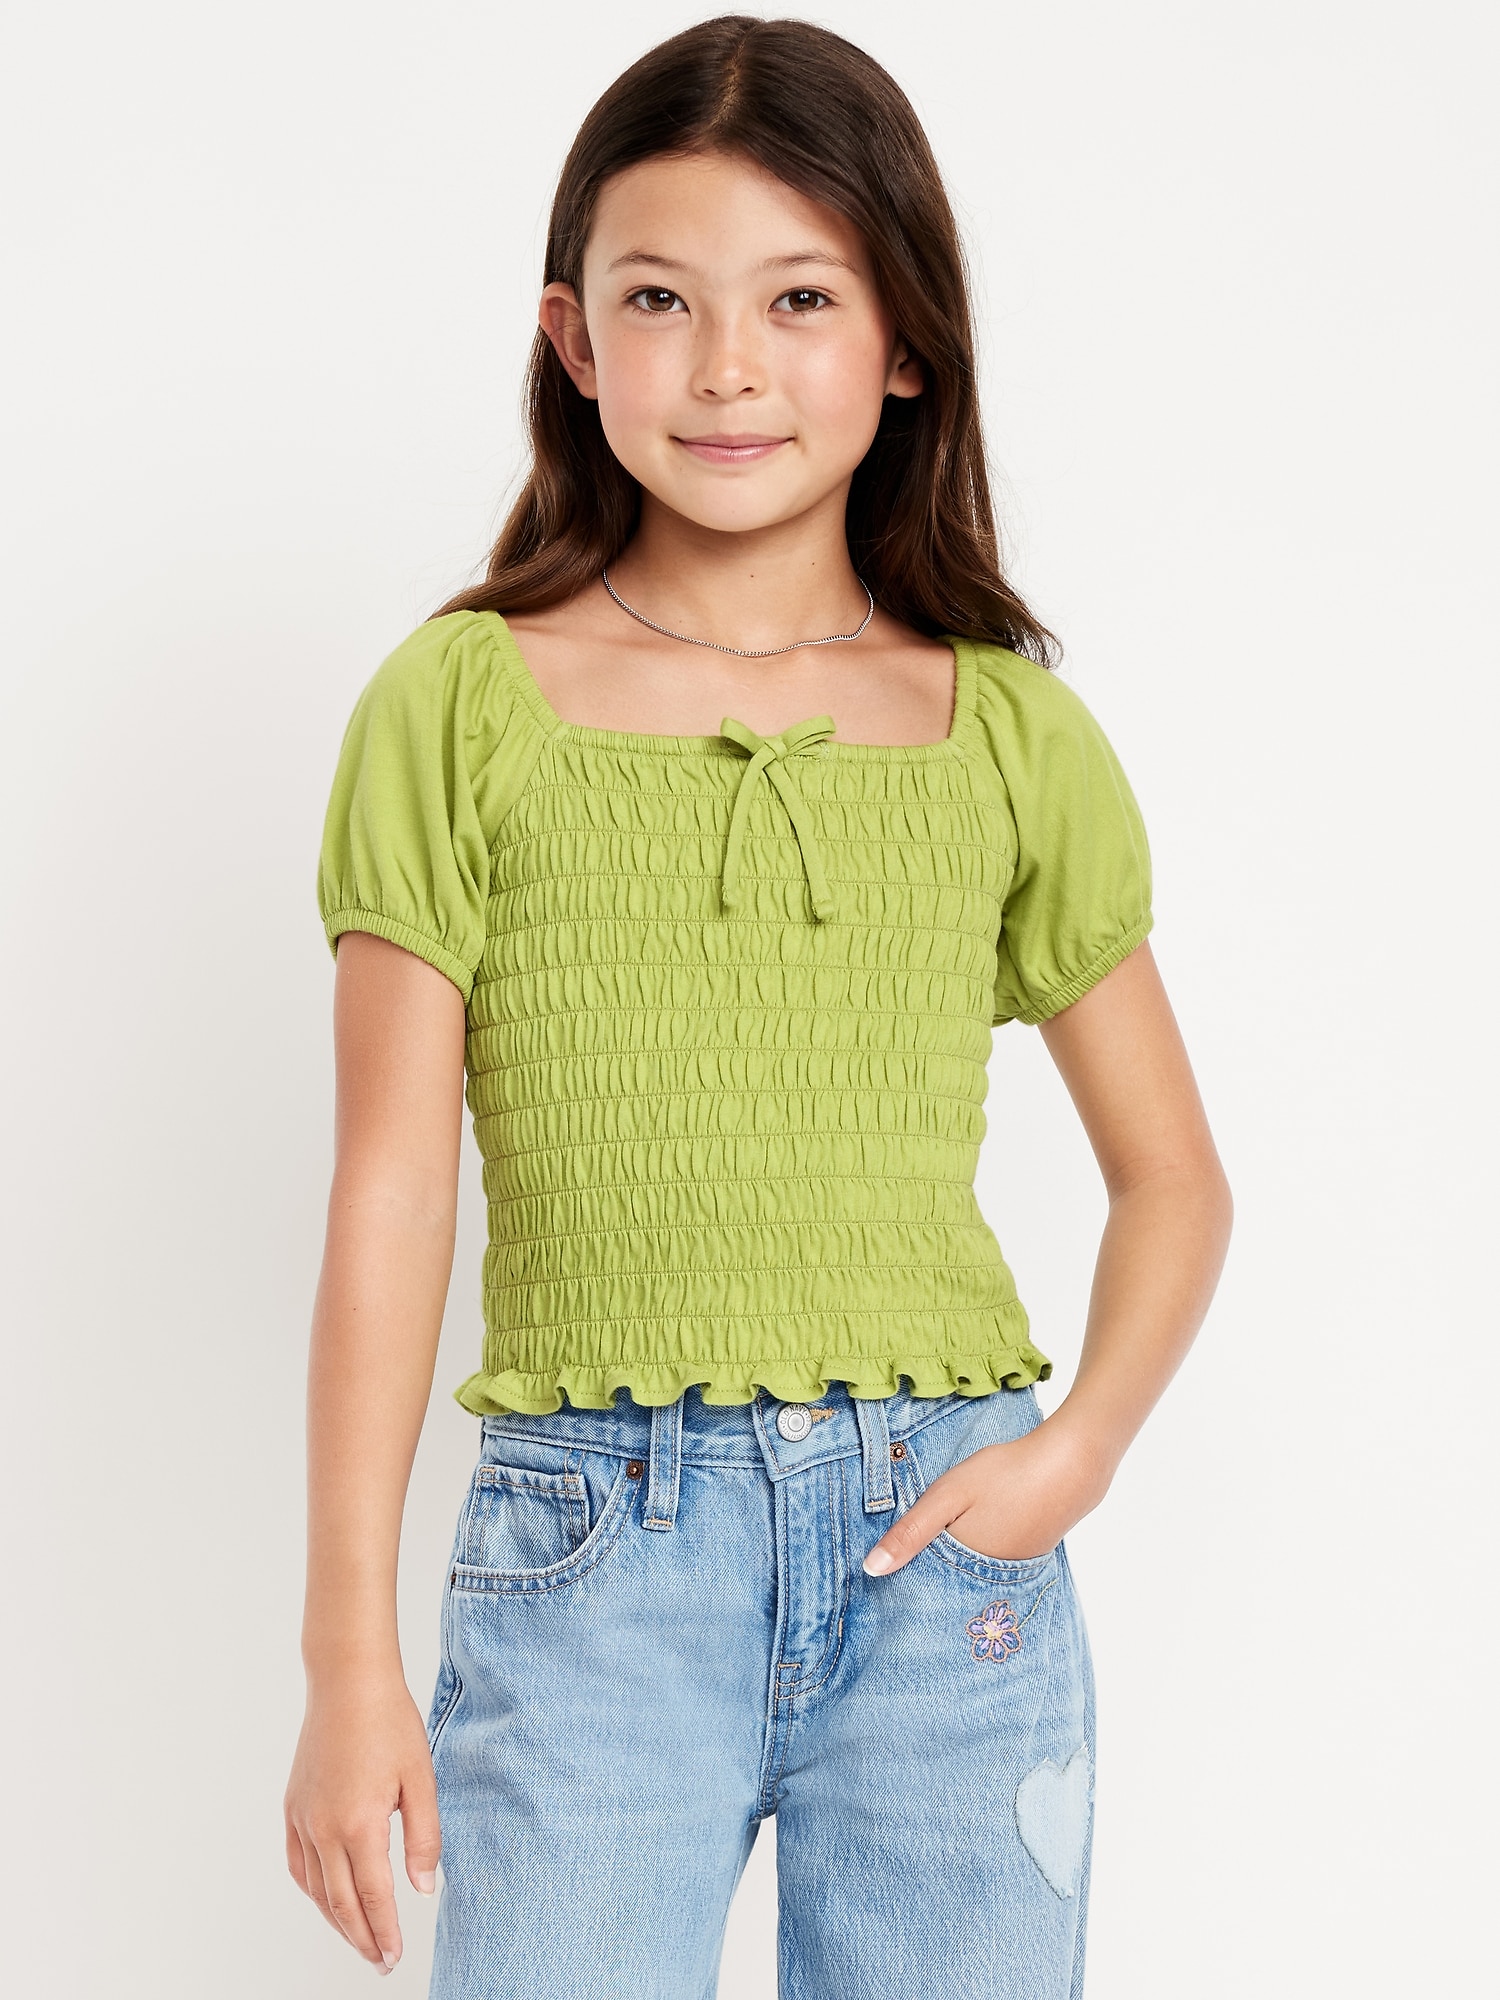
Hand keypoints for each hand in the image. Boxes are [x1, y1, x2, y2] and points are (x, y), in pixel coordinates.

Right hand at [284, 1674, 441, 1973]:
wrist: (348, 1682)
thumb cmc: (389, 1722)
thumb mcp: (421, 1778)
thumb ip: (424, 1838)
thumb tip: (423, 1890)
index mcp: (360, 1824)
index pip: (374, 1898)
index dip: (385, 1933)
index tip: (394, 1957)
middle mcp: (324, 1829)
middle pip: (341, 1903)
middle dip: (362, 1939)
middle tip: (380, 1962)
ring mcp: (303, 1819)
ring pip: (315, 1889)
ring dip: (336, 1921)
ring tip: (359, 1939)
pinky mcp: (293, 1807)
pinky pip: (298, 1864)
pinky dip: (313, 1890)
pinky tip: (327, 1897)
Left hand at [862, 1416, 1111, 1574]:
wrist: (1071, 1465)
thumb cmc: (1005, 1476)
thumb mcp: (948, 1496)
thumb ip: (910, 1532)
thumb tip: (870, 1570)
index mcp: (965, 1569)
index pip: (924, 1588)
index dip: (904, 1579)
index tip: (881, 1579)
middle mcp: (990, 1580)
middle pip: (948, 1586)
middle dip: (927, 1578)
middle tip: (907, 1565)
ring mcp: (1014, 1570)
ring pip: (971, 1575)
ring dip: (954, 1567)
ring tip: (938, 1550)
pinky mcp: (1029, 1555)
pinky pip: (993, 1565)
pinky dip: (979, 1555)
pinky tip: (976, 1534)